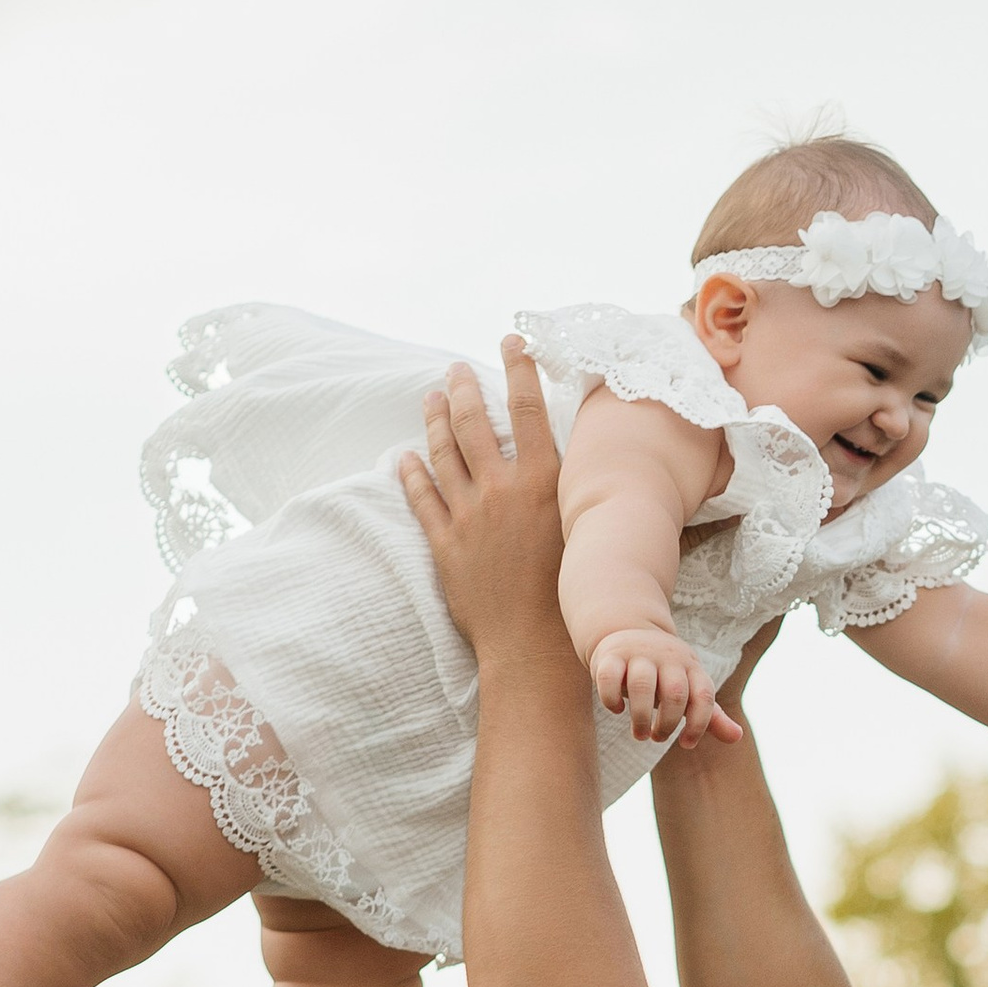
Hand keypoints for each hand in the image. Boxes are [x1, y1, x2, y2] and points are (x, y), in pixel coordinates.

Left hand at [401, 340, 565, 653]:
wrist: (536, 646)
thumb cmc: (572, 593)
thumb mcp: (583, 528)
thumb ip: (573, 489)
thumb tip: (581, 458)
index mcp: (543, 482)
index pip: (529, 408)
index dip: (518, 367)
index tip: (511, 340)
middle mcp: (502, 490)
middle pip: (475, 423)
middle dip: (464, 388)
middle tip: (456, 369)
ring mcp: (469, 516)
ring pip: (443, 454)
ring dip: (434, 420)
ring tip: (430, 397)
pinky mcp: (446, 545)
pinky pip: (422, 500)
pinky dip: (411, 475)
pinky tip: (404, 458)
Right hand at [589, 624, 738, 750]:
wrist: (628, 632)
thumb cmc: (664, 674)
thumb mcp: (690, 690)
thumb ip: (711, 715)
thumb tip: (737, 738)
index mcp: (691, 667)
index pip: (704, 697)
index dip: (698, 725)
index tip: (686, 744)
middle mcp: (668, 658)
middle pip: (675, 693)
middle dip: (667, 724)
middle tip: (657, 737)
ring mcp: (639, 654)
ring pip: (642, 686)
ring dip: (640, 718)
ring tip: (639, 734)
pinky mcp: (611, 655)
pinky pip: (609, 678)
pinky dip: (611, 700)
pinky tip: (617, 709)